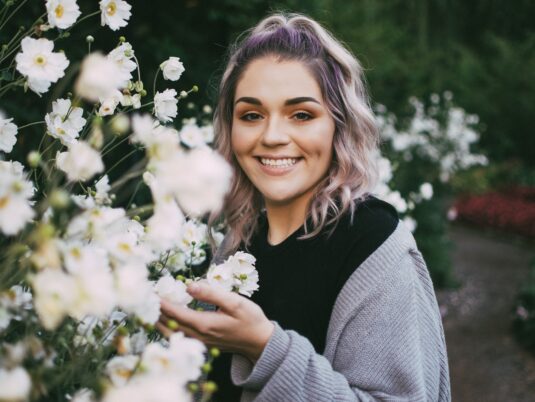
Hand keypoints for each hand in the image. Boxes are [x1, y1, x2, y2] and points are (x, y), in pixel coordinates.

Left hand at [157, 282, 273, 362]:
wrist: (259, 341)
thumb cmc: (250, 319)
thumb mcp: (235, 302)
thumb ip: (211, 293)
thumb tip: (189, 285)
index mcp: (204, 324)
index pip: (174, 313)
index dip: (161, 302)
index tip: (150, 292)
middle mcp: (198, 336)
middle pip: (168, 325)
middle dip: (156, 312)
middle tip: (146, 298)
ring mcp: (199, 342)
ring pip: (172, 334)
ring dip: (160, 321)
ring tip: (152, 308)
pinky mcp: (202, 344)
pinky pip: (179, 337)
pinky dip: (169, 328)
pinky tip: (167, 319)